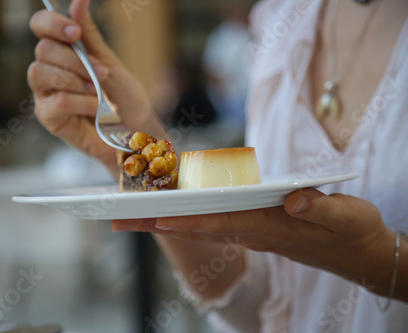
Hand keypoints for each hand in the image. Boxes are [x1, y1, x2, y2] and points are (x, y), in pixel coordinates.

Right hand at [28, 0, 164, 175]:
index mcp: (61, 53)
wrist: (135, 132)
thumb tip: (79, 0)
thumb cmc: (123, 99)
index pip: (40, 27)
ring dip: (75, 79)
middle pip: (42, 50)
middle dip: (74, 59)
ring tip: (99, 90)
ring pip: (41, 73)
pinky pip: (57, 101)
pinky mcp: (49, 118)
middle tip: (101, 72)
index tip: (75, 31)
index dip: (52, 23)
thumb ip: (90, 36)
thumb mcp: (109, 62)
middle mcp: (48, 71)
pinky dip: (82, 101)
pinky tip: (98, 107)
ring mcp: (45, 95)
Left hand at [113, 188, 403, 298]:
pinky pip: (215, 220)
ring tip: (133, 215)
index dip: (188, 220)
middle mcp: (253, 230)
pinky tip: (175, 209)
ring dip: (168, 219)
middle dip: (159, 222)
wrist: (359, 254)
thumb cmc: (353, 234)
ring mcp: (252, 229)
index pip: (221, 223)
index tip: (155, 219)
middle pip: (199, 225)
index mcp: (270, 227)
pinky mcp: (256, 225)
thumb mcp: (348, 218)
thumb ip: (321, 210)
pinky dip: (191, 215)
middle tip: (119, 220)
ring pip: (202, 223)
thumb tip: (292, 202)